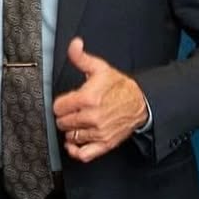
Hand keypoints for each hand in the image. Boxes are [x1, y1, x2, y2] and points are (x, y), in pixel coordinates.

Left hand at [53, 37, 148, 162]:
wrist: (140, 103)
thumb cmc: (118, 86)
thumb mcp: (100, 69)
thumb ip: (81, 58)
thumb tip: (74, 44)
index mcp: (89, 98)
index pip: (58, 107)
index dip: (60, 104)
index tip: (67, 101)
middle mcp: (93, 117)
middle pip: (62, 122)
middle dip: (65, 116)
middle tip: (74, 111)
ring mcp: (99, 132)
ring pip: (70, 136)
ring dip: (71, 130)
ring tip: (79, 122)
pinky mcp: (105, 144)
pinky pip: (83, 154)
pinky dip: (75, 150)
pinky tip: (74, 142)